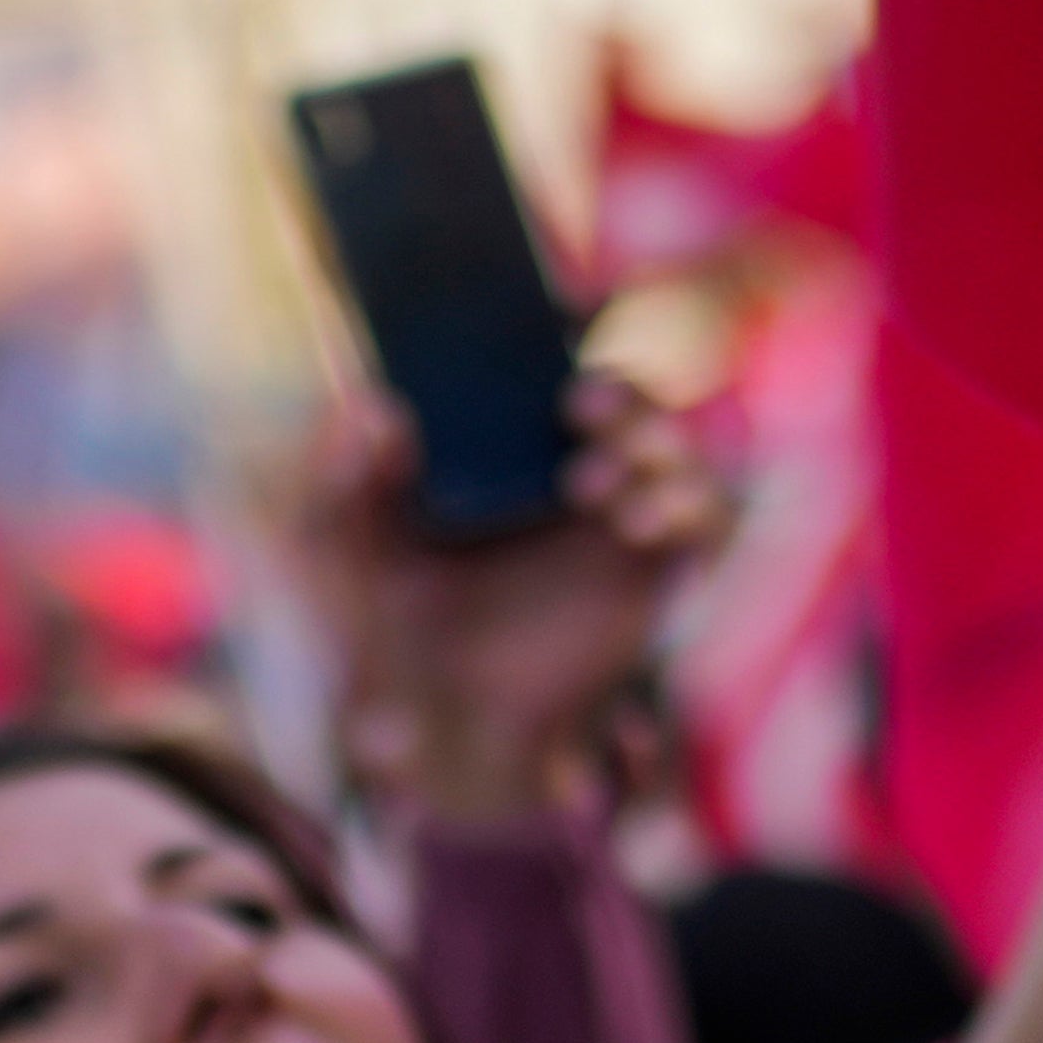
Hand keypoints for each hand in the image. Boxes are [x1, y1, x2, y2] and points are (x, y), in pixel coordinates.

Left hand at [315, 374, 729, 823]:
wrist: (431, 723)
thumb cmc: (382, 628)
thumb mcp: (338, 549)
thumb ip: (336, 479)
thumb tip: (371, 407)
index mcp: (501, 447)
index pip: (556, 367)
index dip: (576, 331)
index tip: (562, 319)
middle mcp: (571, 474)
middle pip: (633, 399)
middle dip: (624, 392)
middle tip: (580, 407)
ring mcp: (619, 523)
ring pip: (678, 449)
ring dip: (656, 443)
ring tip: (593, 484)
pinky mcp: (654, 577)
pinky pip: (706, 521)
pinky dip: (688, 505)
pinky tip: (634, 522)